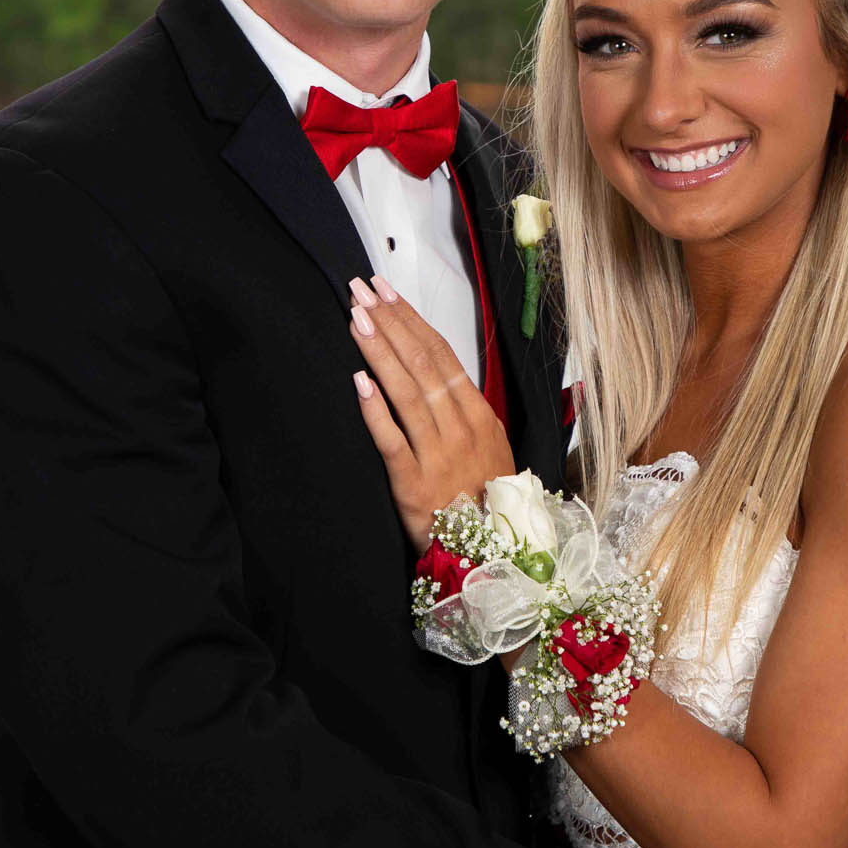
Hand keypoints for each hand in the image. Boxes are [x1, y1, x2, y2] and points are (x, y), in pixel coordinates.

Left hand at [349, 274, 514, 547]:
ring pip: (406, 392)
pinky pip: (391, 440)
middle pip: (421, 364)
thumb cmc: (486, 503)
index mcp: (479, 416)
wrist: (491, 557)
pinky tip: (359, 381)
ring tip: (356, 318)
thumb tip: (440, 373)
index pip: (442, 356)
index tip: (387, 293)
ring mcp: (437, 455)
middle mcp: (460, 429)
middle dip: (389, 322)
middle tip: (361, 290)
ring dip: (379, 351)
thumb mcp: (490, 449)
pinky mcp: (413, 484)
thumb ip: (466, 411)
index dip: (412, 321)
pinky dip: (375, 410)